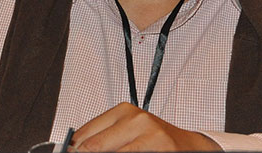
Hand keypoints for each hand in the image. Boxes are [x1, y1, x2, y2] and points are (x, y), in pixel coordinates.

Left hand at [72, 102, 219, 151]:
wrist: (189, 145)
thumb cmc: (155, 139)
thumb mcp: (127, 130)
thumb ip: (102, 137)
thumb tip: (74, 148)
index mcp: (124, 111)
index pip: (84, 135)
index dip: (72, 149)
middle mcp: (137, 120)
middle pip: (93, 147)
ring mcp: (150, 136)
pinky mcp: (160, 150)